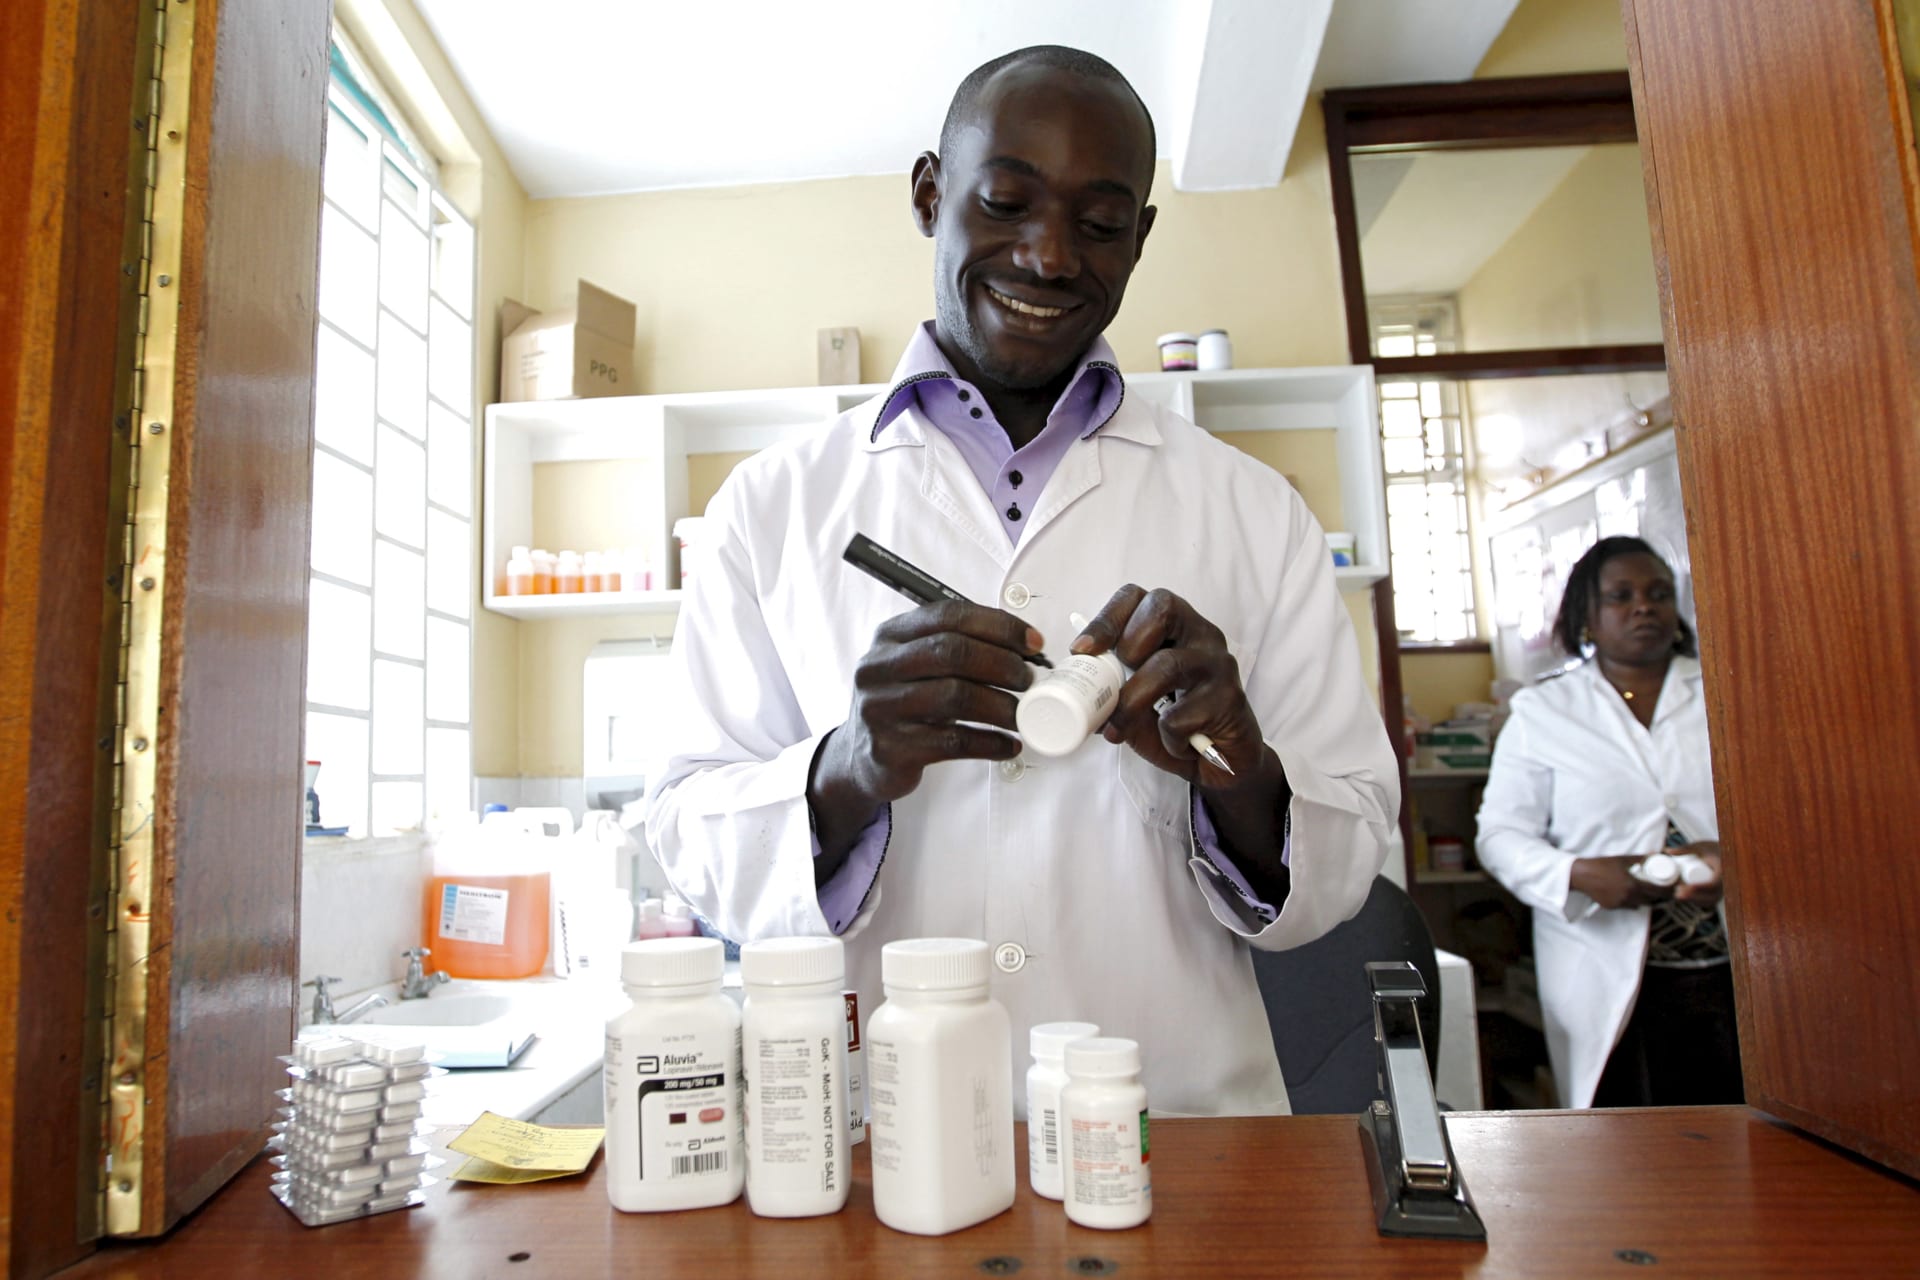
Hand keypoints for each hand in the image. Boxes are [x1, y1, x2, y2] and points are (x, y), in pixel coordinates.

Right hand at [809, 600, 1041, 855]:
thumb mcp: (916, 665)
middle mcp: (878, 667)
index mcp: (889, 636)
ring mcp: (880, 708)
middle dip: (1002, 664)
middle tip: (1029, 681)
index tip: (1033, 643)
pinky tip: (1008, 745)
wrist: (863, 758)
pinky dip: (990, 743)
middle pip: (952, 652)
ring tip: (1022, 715)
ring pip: (955, 696)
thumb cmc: (904, 704)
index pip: (948, 616)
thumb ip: (958, 647)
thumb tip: (1026, 647)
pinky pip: (953, 742)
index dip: (998, 625)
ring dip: (1001, 706)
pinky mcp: (891, 749)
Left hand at [1071, 584, 1264, 786]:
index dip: (1106, 618)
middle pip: (1162, 608)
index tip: (1080, 650)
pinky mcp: (1229, 699)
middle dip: (1128, 644)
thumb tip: (1076, 692)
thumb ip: (1112, 690)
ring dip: (1131, 702)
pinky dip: (1166, 736)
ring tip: (1117, 729)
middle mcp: (1200, 634)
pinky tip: (1174, 744)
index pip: (1138, 597)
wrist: (1223, 764)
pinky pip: (1182, 715)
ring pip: (1167, 665)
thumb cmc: (1178, 724)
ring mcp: (1218, 664)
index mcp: (1175, 626)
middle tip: (1115, 681)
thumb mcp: (1137, 703)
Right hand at [1570, 854, 1675, 909]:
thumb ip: (1640, 859)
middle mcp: (1629, 897)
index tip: (1673, 889)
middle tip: (1660, 889)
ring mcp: (1620, 903)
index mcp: (1633, 885)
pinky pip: (1628, 906)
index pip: (1658, 891)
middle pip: (1651, 900)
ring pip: (1640, 904)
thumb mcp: (1622, 859)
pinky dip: (1631, 901)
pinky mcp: (1612, 906)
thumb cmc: (1601, 865)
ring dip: (1645, 899)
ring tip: (1644, 890)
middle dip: (1657, 895)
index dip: (1668, 891)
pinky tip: (1628, 893)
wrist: (1583, 875)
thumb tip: (1655, 855)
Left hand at [1675, 841, 1724, 908]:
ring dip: (1694, 901)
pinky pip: (1711, 901)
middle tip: (1677, 892)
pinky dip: (1700, 902)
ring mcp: (1723, 888)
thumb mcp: (1698, 847)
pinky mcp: (1719, 892)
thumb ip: (1684, 848)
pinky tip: (1687, 901)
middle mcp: (1726, 882)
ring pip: (1710, 900)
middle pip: (1710, 895)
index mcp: (1723, 871)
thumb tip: (1666, 850)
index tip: (1684, 886)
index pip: (1713, 883)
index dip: (1699, 887)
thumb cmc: (1710, 849)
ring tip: (1677, 895)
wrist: (1724, 853)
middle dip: (1692, 896)